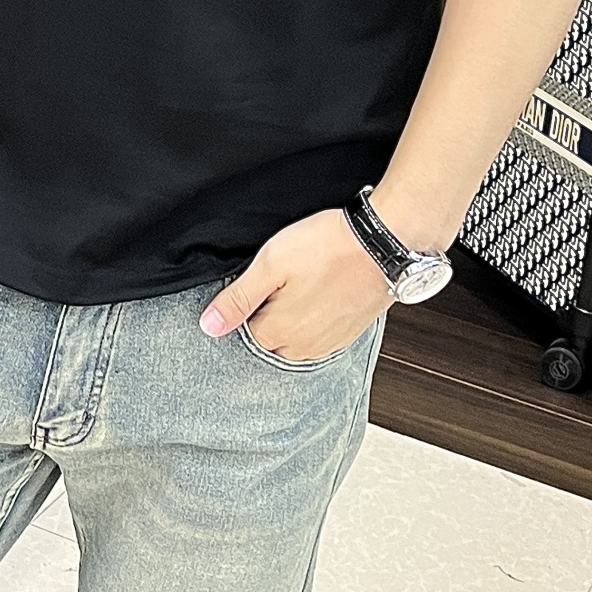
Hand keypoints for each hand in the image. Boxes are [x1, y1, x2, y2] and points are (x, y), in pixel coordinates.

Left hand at [199, 208, 392, 361]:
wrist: (382, 243)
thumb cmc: (327, 247)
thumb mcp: (270, 264)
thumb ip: (238, 298)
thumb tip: (209, 326)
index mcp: (280, 333)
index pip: (244, 334)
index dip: (245, 307)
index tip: (257, 284)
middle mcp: (304, 347)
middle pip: (270, 341)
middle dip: (268, 316)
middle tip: (280, 281)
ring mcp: (330, 343)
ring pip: (296, 340)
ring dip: (293, 319)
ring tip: (303, 284)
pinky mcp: (350, 333)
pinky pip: (321, 335)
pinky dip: (316, 319)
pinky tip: (321, 293)